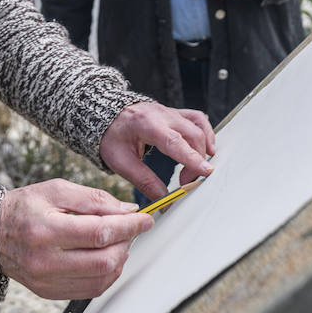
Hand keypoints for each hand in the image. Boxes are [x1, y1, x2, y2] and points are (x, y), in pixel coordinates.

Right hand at [0, 179, 152, 298]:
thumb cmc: (24, 207)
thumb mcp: (56, 189)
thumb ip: (94, 199)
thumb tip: (127, 210)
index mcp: (45, 229)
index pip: (99, 232)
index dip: (128, 226)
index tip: (145, 220)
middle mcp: (45, 259)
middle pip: (103, 260)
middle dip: (126, 243)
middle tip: (130, 229)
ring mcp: (46, 280)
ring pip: (101, 279)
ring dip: (119, 260)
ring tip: (117, 242)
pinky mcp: (49, 292)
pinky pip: (90, 290)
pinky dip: (106, 274)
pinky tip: (105, 258)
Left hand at [99, 102, 215, 202]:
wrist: (105, 115)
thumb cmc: (111, 137)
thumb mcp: (121, 162)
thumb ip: (144, 181)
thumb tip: (164, 200)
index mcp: (145, 124)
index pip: (174, 141)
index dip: (191, 157)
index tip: (205, 172)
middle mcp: (161, 114)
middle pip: (191, 134)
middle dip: (196, 161)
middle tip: (186, 182)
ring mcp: (169, 112)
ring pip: (198, 126)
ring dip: (202, 148)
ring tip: (198, 168)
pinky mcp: (174, 113)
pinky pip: (196, 119)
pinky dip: (205, 133)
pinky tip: (206, 148)